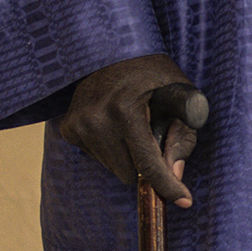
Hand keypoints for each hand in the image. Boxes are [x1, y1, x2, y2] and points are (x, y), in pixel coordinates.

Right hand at [57, 53, 202, 205]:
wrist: (111, 49)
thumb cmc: (152, 71)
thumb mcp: (180, 93)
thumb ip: (182, 135)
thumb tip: (174, 174)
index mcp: (125, 110)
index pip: (147, 163)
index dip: (168, 186)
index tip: (184, 201)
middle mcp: (96, 119)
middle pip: (128, 173)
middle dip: (144, 165)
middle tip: (153, 136)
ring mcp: (78, 124)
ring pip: (112, 167)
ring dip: (127, 156)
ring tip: (131, 124)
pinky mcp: (68, 128)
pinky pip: (96, 157)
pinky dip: (110, 149)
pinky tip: (114, 123)